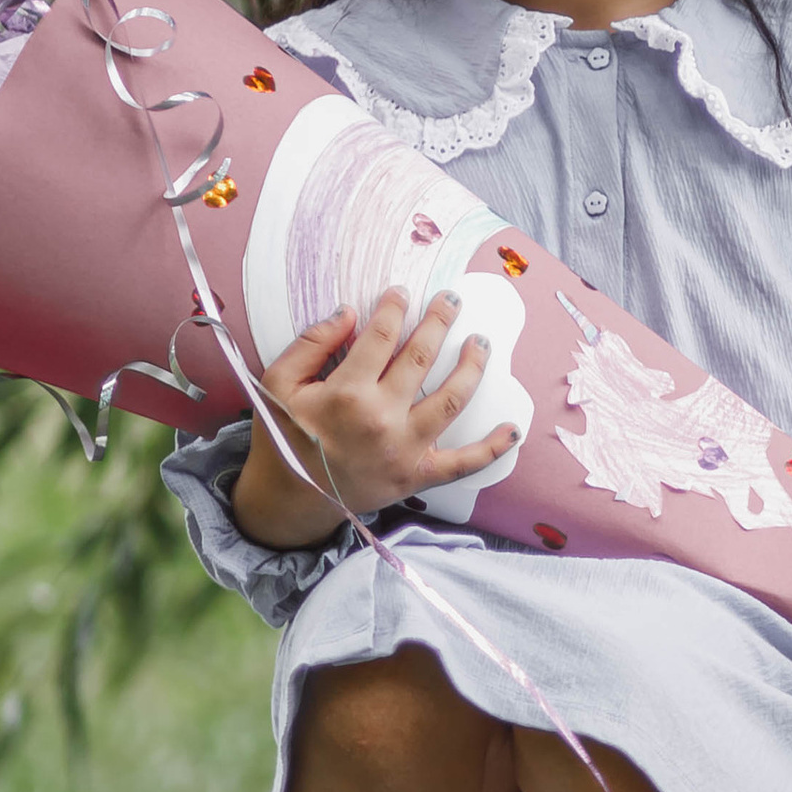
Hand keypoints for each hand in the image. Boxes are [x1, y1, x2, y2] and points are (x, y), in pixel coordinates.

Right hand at [231, 288, 517, 549]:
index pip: (381, 338)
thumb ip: (310, 344)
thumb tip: (348, 312)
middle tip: (451, 300)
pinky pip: (464, 463)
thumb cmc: (284, 436)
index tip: (402, 293)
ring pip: (451, 399)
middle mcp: (381, 419)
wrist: (290, 499)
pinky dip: (493, 448)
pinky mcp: (419, 476)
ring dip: (472, 367)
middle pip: (421, 358)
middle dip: (439, 322)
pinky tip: (513, 428)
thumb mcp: (278, 384)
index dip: (394, 309)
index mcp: (346, 394)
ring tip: (481, 342)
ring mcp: (405, 449)